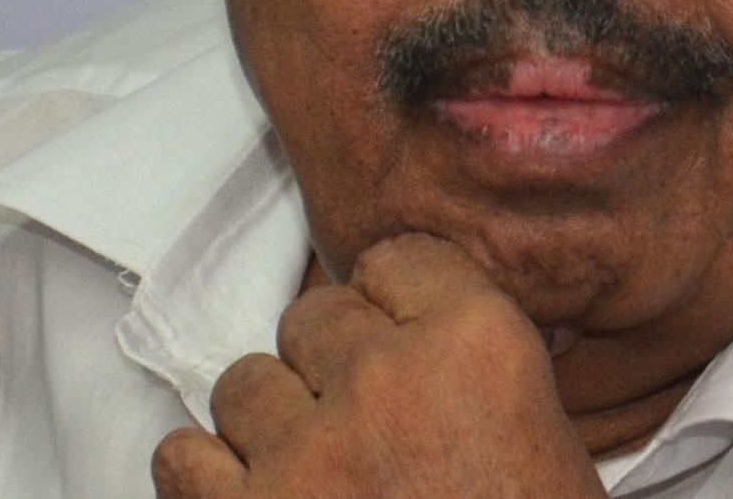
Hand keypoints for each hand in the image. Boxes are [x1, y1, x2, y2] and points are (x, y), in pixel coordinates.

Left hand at [152, 234, 606, 497]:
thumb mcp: (550, 438)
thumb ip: (478, 365)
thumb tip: (428, 331)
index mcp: (476, 342)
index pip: (398, 257)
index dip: (394, 300)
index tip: (396, 331)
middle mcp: (386, 378)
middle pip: (316, 314)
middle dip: (331, 360)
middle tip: (361, 415)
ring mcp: (305, 454)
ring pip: (243, 382)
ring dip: (271, 420)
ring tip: (308, 465)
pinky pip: (183, 458)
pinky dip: (207, 476)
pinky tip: (248, 495)